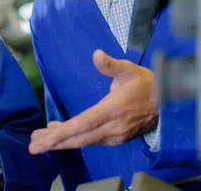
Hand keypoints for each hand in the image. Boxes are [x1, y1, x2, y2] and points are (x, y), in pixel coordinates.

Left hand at [29, 49, 158, 153]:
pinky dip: (72, 139)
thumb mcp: (129, 69)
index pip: (85, 123)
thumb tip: (96, 54)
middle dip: (55, 142)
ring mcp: (115, 135)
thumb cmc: (144, 83)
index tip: (46, 138)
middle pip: (79, 138)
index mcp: (113, 110)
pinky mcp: (115, 138)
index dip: (64, 132)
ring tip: (38, 141)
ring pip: (83, 141)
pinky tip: (57, 133)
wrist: (167, 102)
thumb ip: (111, 64)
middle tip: (33, 145)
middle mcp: (113, 127)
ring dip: (60, 142)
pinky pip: (90, 140)